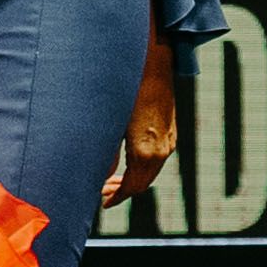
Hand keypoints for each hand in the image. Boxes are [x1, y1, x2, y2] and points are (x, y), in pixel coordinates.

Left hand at [104, 34, 177, 208]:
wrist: (152, 63)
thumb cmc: (125, 89)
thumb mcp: (109, 123)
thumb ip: (104, 155)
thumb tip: (96, 178)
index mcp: (144, 151)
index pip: (132, 187)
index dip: (116, 197)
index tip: (103, 203)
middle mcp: (161, 149)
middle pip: (142, 184)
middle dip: (123, 191)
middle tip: (102, 193)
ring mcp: (169, 140)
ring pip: (150, 172)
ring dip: (132, 180)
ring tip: (112, 181)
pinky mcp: (171, 131)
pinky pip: (157, 159)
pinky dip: (142, 168)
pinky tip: (128, 162)